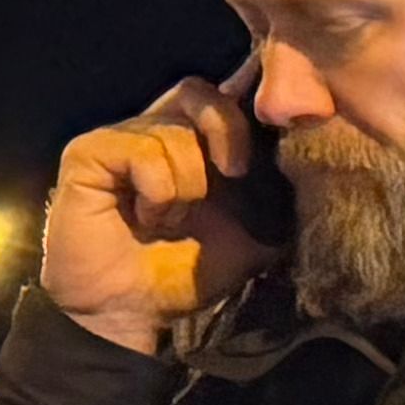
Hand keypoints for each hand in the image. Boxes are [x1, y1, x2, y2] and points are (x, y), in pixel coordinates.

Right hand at [38, 75, 274, 351]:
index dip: (253, 107)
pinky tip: (146, 218)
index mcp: (198, 141)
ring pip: (176, 131)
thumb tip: (316, 168)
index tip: (277, 136)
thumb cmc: (188, 271)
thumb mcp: (256, 234)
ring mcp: (121, 137)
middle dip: (231, 134)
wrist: (133, 312)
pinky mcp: (89, 153)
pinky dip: (159, 191)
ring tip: (171, 220)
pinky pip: (142, 150)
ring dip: (188, 185)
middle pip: (203, 93)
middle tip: (235, 175)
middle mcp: (158, 129)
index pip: (228, 92)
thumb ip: (280, 195)